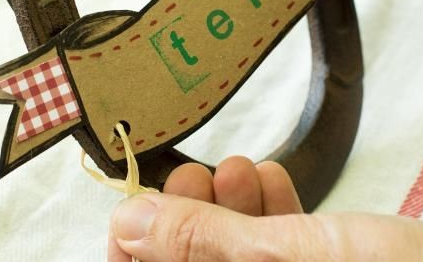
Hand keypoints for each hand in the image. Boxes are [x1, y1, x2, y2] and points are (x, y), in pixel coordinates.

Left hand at [108, 156, 422, 260]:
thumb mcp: (292, 258)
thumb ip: (205, 243)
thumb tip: (130, 225)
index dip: (135, 254)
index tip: (135, 209)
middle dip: (186, 220)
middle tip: (191, 176)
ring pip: (233, 252)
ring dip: (227, 208)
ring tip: (234, 169)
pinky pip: (272, 246)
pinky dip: (265, 210)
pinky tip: (269, 180)